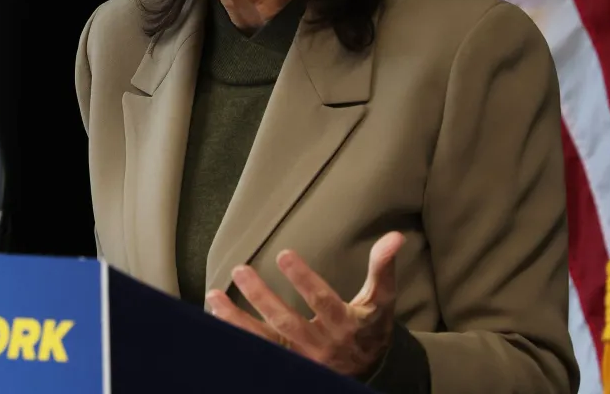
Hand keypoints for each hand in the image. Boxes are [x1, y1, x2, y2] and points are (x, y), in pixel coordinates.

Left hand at [206, 232, 403, 377]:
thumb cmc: (371, 327)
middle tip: (240, 270)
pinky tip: (216, 319)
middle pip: (285, 322)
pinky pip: (257, 352)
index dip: (303, 279)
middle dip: (261, 297)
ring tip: (214, 296)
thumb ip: (383, 267)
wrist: (369, 372)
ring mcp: (301, 359)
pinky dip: (236, 337)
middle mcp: (320, 346)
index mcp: (344, 325)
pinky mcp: (286, 365)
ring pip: (264, 341)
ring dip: (236, 320)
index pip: (321, 302)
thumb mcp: (381, 299)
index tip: (283, 254)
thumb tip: (395, 236)